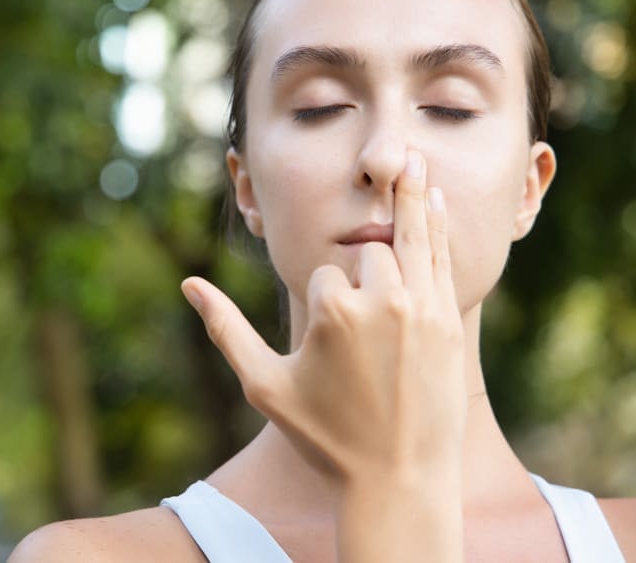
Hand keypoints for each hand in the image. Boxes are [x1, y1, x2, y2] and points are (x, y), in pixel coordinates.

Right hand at [181, 151, 465, 488]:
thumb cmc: (325, 436)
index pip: (323, 276)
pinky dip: (438, 226)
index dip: (322, 306)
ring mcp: (419, 308)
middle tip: (365, 311)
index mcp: (330, 313)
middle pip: (363, 254)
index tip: (330, 350)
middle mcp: (378, 301)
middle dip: (360, 274)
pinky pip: (441, 260)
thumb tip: (187, 283)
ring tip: (413, 157)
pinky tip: (437, 200)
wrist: (399, 479)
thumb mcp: (264, 384)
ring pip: (409, 238)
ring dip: (410, 199)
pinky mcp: (447, 320)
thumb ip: (225, 329)